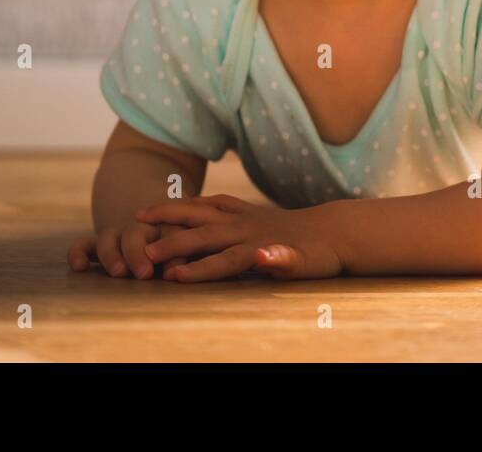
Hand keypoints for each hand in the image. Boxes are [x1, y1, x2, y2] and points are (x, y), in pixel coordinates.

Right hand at [68, 220, 187, 279]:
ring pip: (109, 238)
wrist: (155, 205)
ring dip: (112, 255)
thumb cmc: (182, 235)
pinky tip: (78, 267)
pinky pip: (86, 244)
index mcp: (169, 225)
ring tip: (119, 272)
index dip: (173, 255)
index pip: (172, 236)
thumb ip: (190, 255)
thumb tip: (189, 273)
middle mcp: (142, 228)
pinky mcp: (102, 240)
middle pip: (136, 235)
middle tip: (144, 273)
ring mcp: (119, 233)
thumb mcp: (191, 240)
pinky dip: (79, 253)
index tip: (171, 274)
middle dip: (138, 254)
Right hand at [135, 193, 344, 282]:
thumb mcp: (306, 263)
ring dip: (174, 213)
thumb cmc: (321, 254)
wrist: (338, 230)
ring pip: (203, 212)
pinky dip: (197, 204)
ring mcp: (248, 216)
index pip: (221, 261)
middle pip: (203, 235)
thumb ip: (282, 259)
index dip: (196, 270)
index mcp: (257, 244)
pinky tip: (186, 205)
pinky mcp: (251, 211)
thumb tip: (264, 256)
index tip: (168, 276)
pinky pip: (217, 203)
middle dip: (173, 243)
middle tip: (143, 252)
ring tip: (143, 214)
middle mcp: (247, 228)